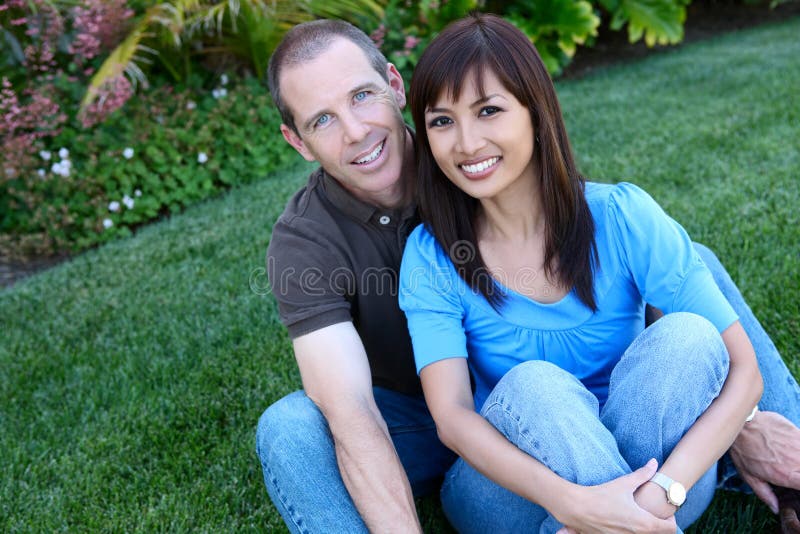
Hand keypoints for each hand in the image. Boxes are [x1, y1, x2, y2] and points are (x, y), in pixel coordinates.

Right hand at [555, 459, 676, 533]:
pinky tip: (623, 520)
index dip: (671, 519)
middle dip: (659, 524)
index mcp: (644, 523)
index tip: (665, 512)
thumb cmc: (601, 496)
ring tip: (637, 516)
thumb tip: (654, 463)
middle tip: (652, 512)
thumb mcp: (623, 484)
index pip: (671, 529)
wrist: (577, 508)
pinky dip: (631, 531)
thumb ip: (642, 474)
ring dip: (645, 529)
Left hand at [729, 410, 799, 512]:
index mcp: (786, 476)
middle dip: (798, 472)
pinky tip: (790, 450)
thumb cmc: (743, 451)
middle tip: (790, 471)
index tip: (795, 483)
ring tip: (787, 458)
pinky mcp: (798, 433)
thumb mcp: (749, 476)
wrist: (742, 424)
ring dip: (798, 460)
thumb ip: (765, 494)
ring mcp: (798, 446)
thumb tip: (776, 508)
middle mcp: (795, 462)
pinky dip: (798, 448)